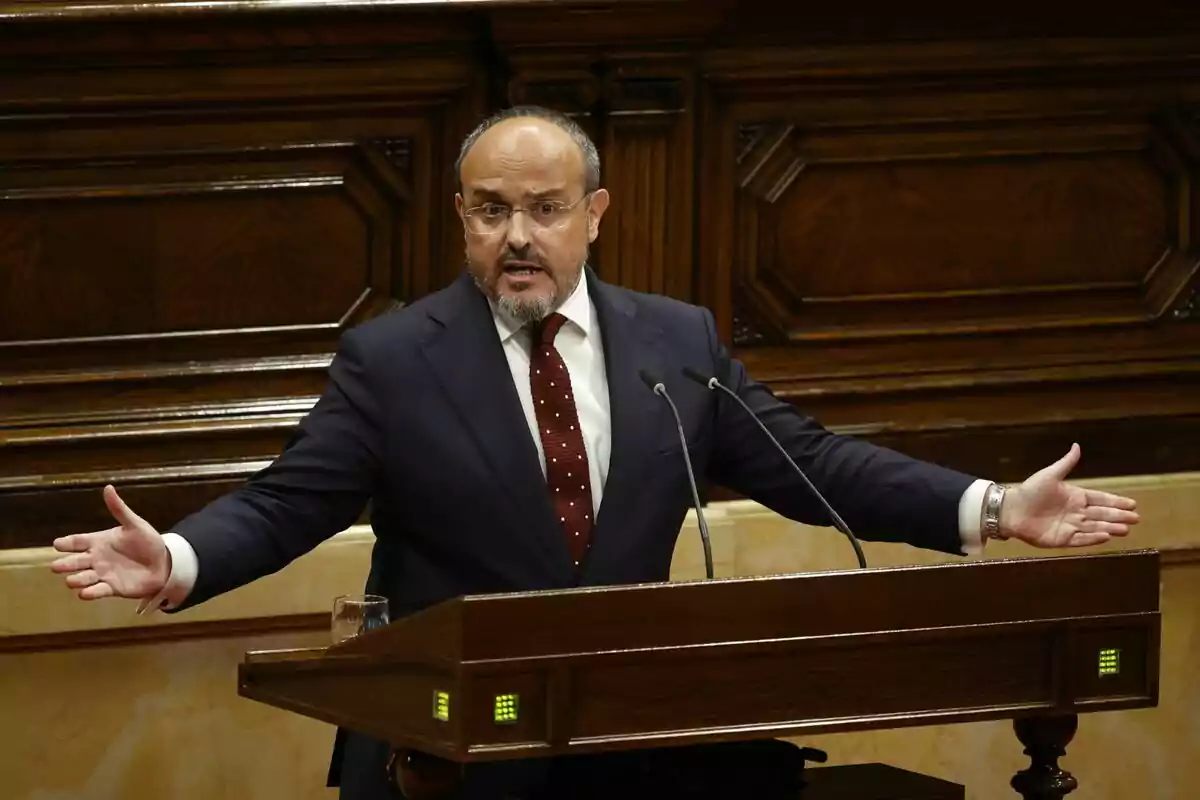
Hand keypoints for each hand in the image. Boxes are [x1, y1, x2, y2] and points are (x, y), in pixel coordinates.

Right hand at [50, 484, 170, 599]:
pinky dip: (90, 593)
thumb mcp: (135, 524)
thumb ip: (119, 509)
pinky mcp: (111, 588)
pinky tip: (84, 593)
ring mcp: (102, 574)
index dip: (67, 543)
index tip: (57, 544)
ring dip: (76, 580)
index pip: (77, 541)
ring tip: (71, 580)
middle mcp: (96, 558)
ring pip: (83, 578)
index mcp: (98, 541)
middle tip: (56, 566)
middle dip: (66, 564)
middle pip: (75, 561)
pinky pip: (98, 591)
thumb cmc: (147, 542)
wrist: (164, 563)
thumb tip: (108, 487)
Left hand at [1000, 443, 1138, 547]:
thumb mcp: (1050, 475)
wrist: (1011, 510)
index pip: (1100, 499)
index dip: (1116, 501)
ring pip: (1095, 527)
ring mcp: (1070, 526)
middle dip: (1119, 516)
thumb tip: (1076, 445)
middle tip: (1136, 518)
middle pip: (1101, 514)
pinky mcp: (1062, 539)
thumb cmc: (1030, 491)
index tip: (1132, 503)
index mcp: (1074, 496)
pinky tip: (1106, 536)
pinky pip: (1081, 539)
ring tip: (1126, 529)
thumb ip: (1066, 463)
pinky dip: (1093, 538)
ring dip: (1110, 528)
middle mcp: (1075, 512)